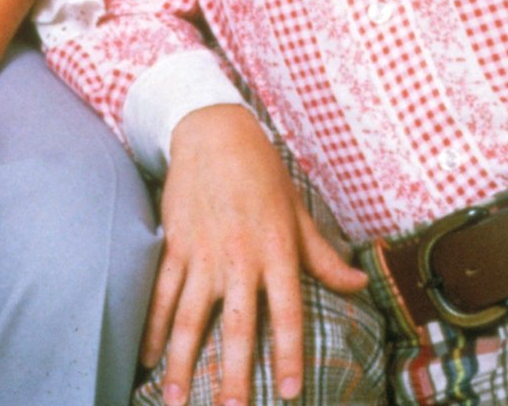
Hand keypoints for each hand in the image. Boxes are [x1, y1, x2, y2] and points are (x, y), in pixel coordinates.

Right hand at [143, 103, 364, 405]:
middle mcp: (239, 256)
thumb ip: (323, 255)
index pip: (287, 312)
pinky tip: (147, 356)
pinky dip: (153, 327)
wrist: (211, 129)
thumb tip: (359, 284)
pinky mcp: (175, 243)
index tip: (289, 393)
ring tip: (172, 400)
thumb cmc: (261, 170)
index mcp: (275, 249)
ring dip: (180, 362)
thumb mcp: (297, 210)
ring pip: (190, 317)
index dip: (289, 354)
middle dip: (233, 374)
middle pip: (237, 325)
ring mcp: (202, 252)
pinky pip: (162, 293)